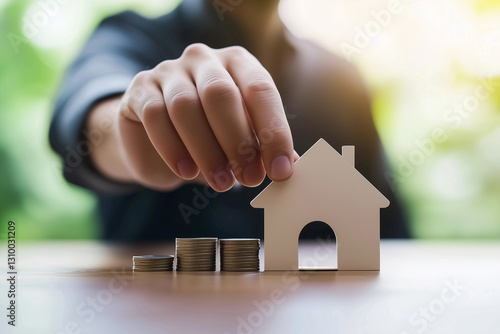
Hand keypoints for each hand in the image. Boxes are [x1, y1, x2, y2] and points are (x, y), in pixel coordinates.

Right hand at [116, 43, 293, 191]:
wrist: (157, 138)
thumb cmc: (209, 135)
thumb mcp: (240, 138)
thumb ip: (263, 146)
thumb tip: (292, 165)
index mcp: (237, 63)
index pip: (260, 89)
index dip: (274, 131)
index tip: (280, 170)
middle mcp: (204, 59)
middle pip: (221, 94)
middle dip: (238, 141)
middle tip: (250, 178)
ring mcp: (169, 71)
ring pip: (186, 106)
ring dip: (207, 150)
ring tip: (221, 182)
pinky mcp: (140, 89)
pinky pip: (156, 116)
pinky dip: (172, 148)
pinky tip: (186, 172)